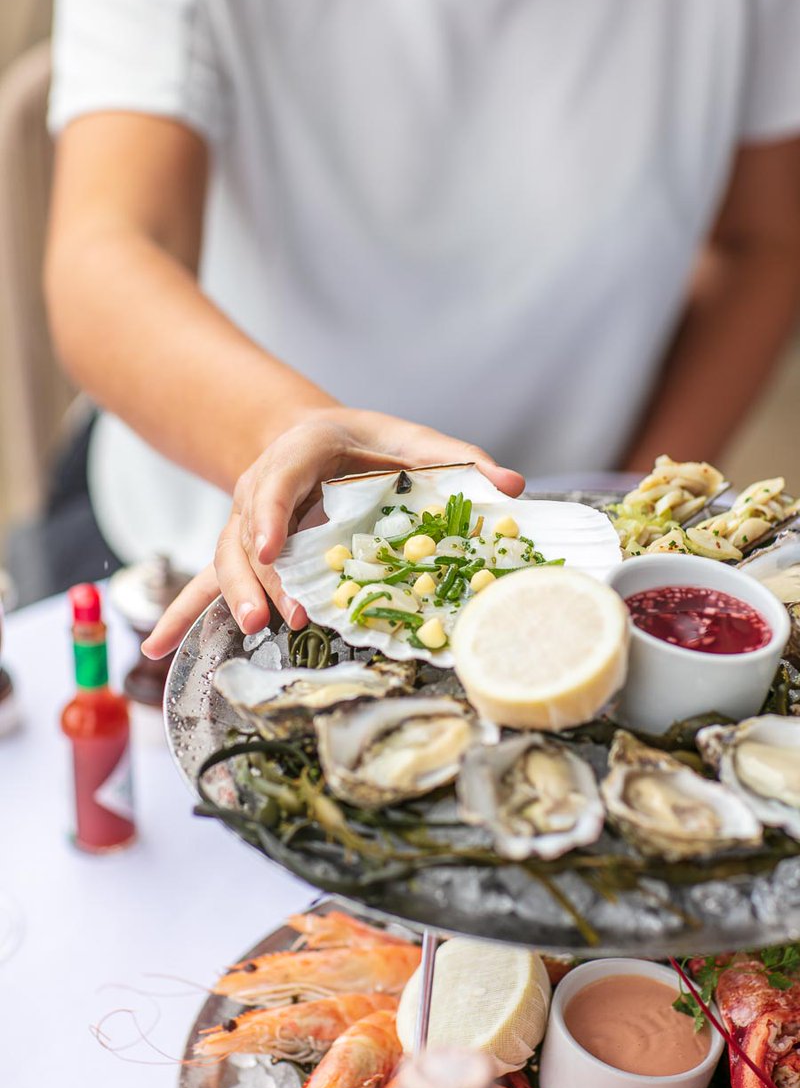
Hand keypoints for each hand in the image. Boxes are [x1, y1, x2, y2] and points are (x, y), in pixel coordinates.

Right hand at [142, 408, 524, 657]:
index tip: (272, 545)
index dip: (270, 510)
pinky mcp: (241, 553)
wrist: (312, 438)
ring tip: (257, 630)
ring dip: (235, 597)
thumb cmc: (366, 442)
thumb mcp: (410, 438)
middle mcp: (262, 487)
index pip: (277, 477)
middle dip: (257, 575)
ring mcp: (246, 523)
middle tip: (275, 615)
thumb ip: (457, 460)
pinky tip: (156, 649)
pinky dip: (179, 614)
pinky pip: (204, 584)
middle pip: (246, 531)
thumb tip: (513, 487)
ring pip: (228, 561)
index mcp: (301, 450)